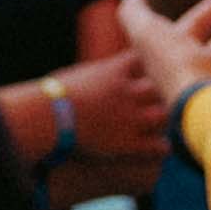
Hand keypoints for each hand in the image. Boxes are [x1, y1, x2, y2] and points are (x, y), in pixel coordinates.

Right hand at [42, 44, 178, 163]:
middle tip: (146, 104)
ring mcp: (131, 117)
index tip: (132, 75)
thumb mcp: (71, 78)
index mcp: (112, 71)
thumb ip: (86, 78)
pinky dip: (159, 148)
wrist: (48, 118)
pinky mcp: (129, 143)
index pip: (138, 60)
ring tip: (152, 126)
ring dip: (158, 120)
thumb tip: (81, 82)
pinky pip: (159, 145)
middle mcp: (127, 92)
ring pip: (162, 114)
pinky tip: (155, 149)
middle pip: (155, 87)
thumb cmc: (49, 98)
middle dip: (152, 95)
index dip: (137, 69)